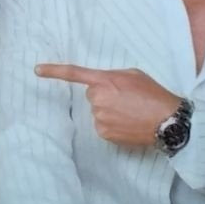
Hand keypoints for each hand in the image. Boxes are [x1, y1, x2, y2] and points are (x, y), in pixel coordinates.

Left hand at [35, 64, 181, 147]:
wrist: (166, 120)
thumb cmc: (153, 94)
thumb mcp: (134, 75)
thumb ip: (113, 77)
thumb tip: (102, 85)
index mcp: (105, 80)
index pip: (75, 74)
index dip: (54, 71)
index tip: (37, 70)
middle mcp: (98, 99)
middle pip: (92, 96)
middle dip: (105, 96)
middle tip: (126, 99)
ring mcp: (99, 117)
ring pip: (97, 112)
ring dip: (109, 111)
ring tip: (130, 112)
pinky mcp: (103, 133)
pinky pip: (102, 126)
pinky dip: (112, 124)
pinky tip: (128, 123)